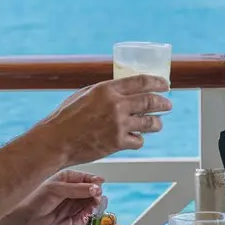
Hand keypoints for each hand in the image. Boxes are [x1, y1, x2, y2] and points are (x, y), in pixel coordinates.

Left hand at [0, 170, 106, 224]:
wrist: (20, 218)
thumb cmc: (34, 198)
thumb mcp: (57, 190)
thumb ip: (78, 189)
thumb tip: (97, 188)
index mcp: (68, 178)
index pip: (89, 180)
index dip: (96, 187)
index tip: (98, 195)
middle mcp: (70, 191)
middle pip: (91, 196)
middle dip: (93, 203)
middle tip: (91, 208)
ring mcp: (68, 205)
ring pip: (86, 209)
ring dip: (86, 214)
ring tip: (82, 217)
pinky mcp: (65, 218)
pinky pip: (78, 220)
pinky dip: (78, 222)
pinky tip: (74, 222)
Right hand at [41, 75, 171, 165]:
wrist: (56, 140)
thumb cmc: (66, 117)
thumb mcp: (85, 95)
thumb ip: (105, 92)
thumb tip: (122, 90)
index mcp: (107, 89)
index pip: (141, 82)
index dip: (157, 82)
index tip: (165, 84)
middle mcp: (116, 105)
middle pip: (150, 101)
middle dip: (163, 103)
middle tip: (168, 104)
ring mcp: (118, 124)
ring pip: (150, 122)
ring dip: (157, 122)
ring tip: (158, 123)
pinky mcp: (118, 142)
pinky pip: (139, 140)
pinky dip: (139, 139)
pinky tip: (137, 138)